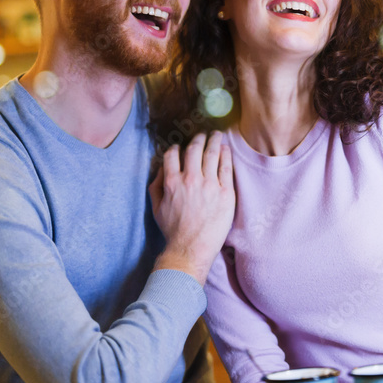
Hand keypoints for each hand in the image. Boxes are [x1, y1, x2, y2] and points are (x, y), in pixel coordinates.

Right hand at [150, 132, 235, 283]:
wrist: (191, 248)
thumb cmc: (173, 230)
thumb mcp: (156, 208)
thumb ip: (156, 186)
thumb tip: (160, 170)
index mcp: (172, 182)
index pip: (173, 155)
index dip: (176, 148)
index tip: (180, 147)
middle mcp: (190, 179)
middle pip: (194, 149)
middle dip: (198, 139)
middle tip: (202, 135)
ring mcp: (209, 184)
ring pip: (212, 154)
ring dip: (214, 141)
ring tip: (217, 135)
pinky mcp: (225, 192)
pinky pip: (226, 167)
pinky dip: (226, 155)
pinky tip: (226, 149)